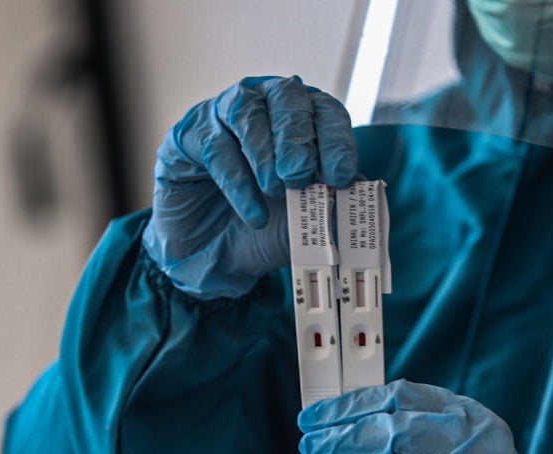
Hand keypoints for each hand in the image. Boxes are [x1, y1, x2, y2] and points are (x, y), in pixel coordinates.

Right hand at [142, 75, 357, 299]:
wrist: (216, 256)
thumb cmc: (266, 228)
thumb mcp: (308, 220)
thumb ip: (335, 204)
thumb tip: (365, 196)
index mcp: (301, 117)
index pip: (325, 110)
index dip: (336, 139)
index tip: (341, 176)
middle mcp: (262, 103)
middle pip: (286, 97)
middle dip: (297, 138)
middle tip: (301, 175)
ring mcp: (221, 114)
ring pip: (246, 112)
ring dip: (265, 153)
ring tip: (276, 191)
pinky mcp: (187, 136)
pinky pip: (214, 147)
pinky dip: (237, 182)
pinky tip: (253, 213)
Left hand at [298, 380, 552, 453]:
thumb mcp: (454, 441)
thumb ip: (410, 421)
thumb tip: (340, 415)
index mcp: (472, 418)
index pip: (400, 397)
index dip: (350, 404)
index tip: (316, 414)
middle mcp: (475, 450)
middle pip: (391, 433)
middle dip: (339, 438)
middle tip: (308, 443)